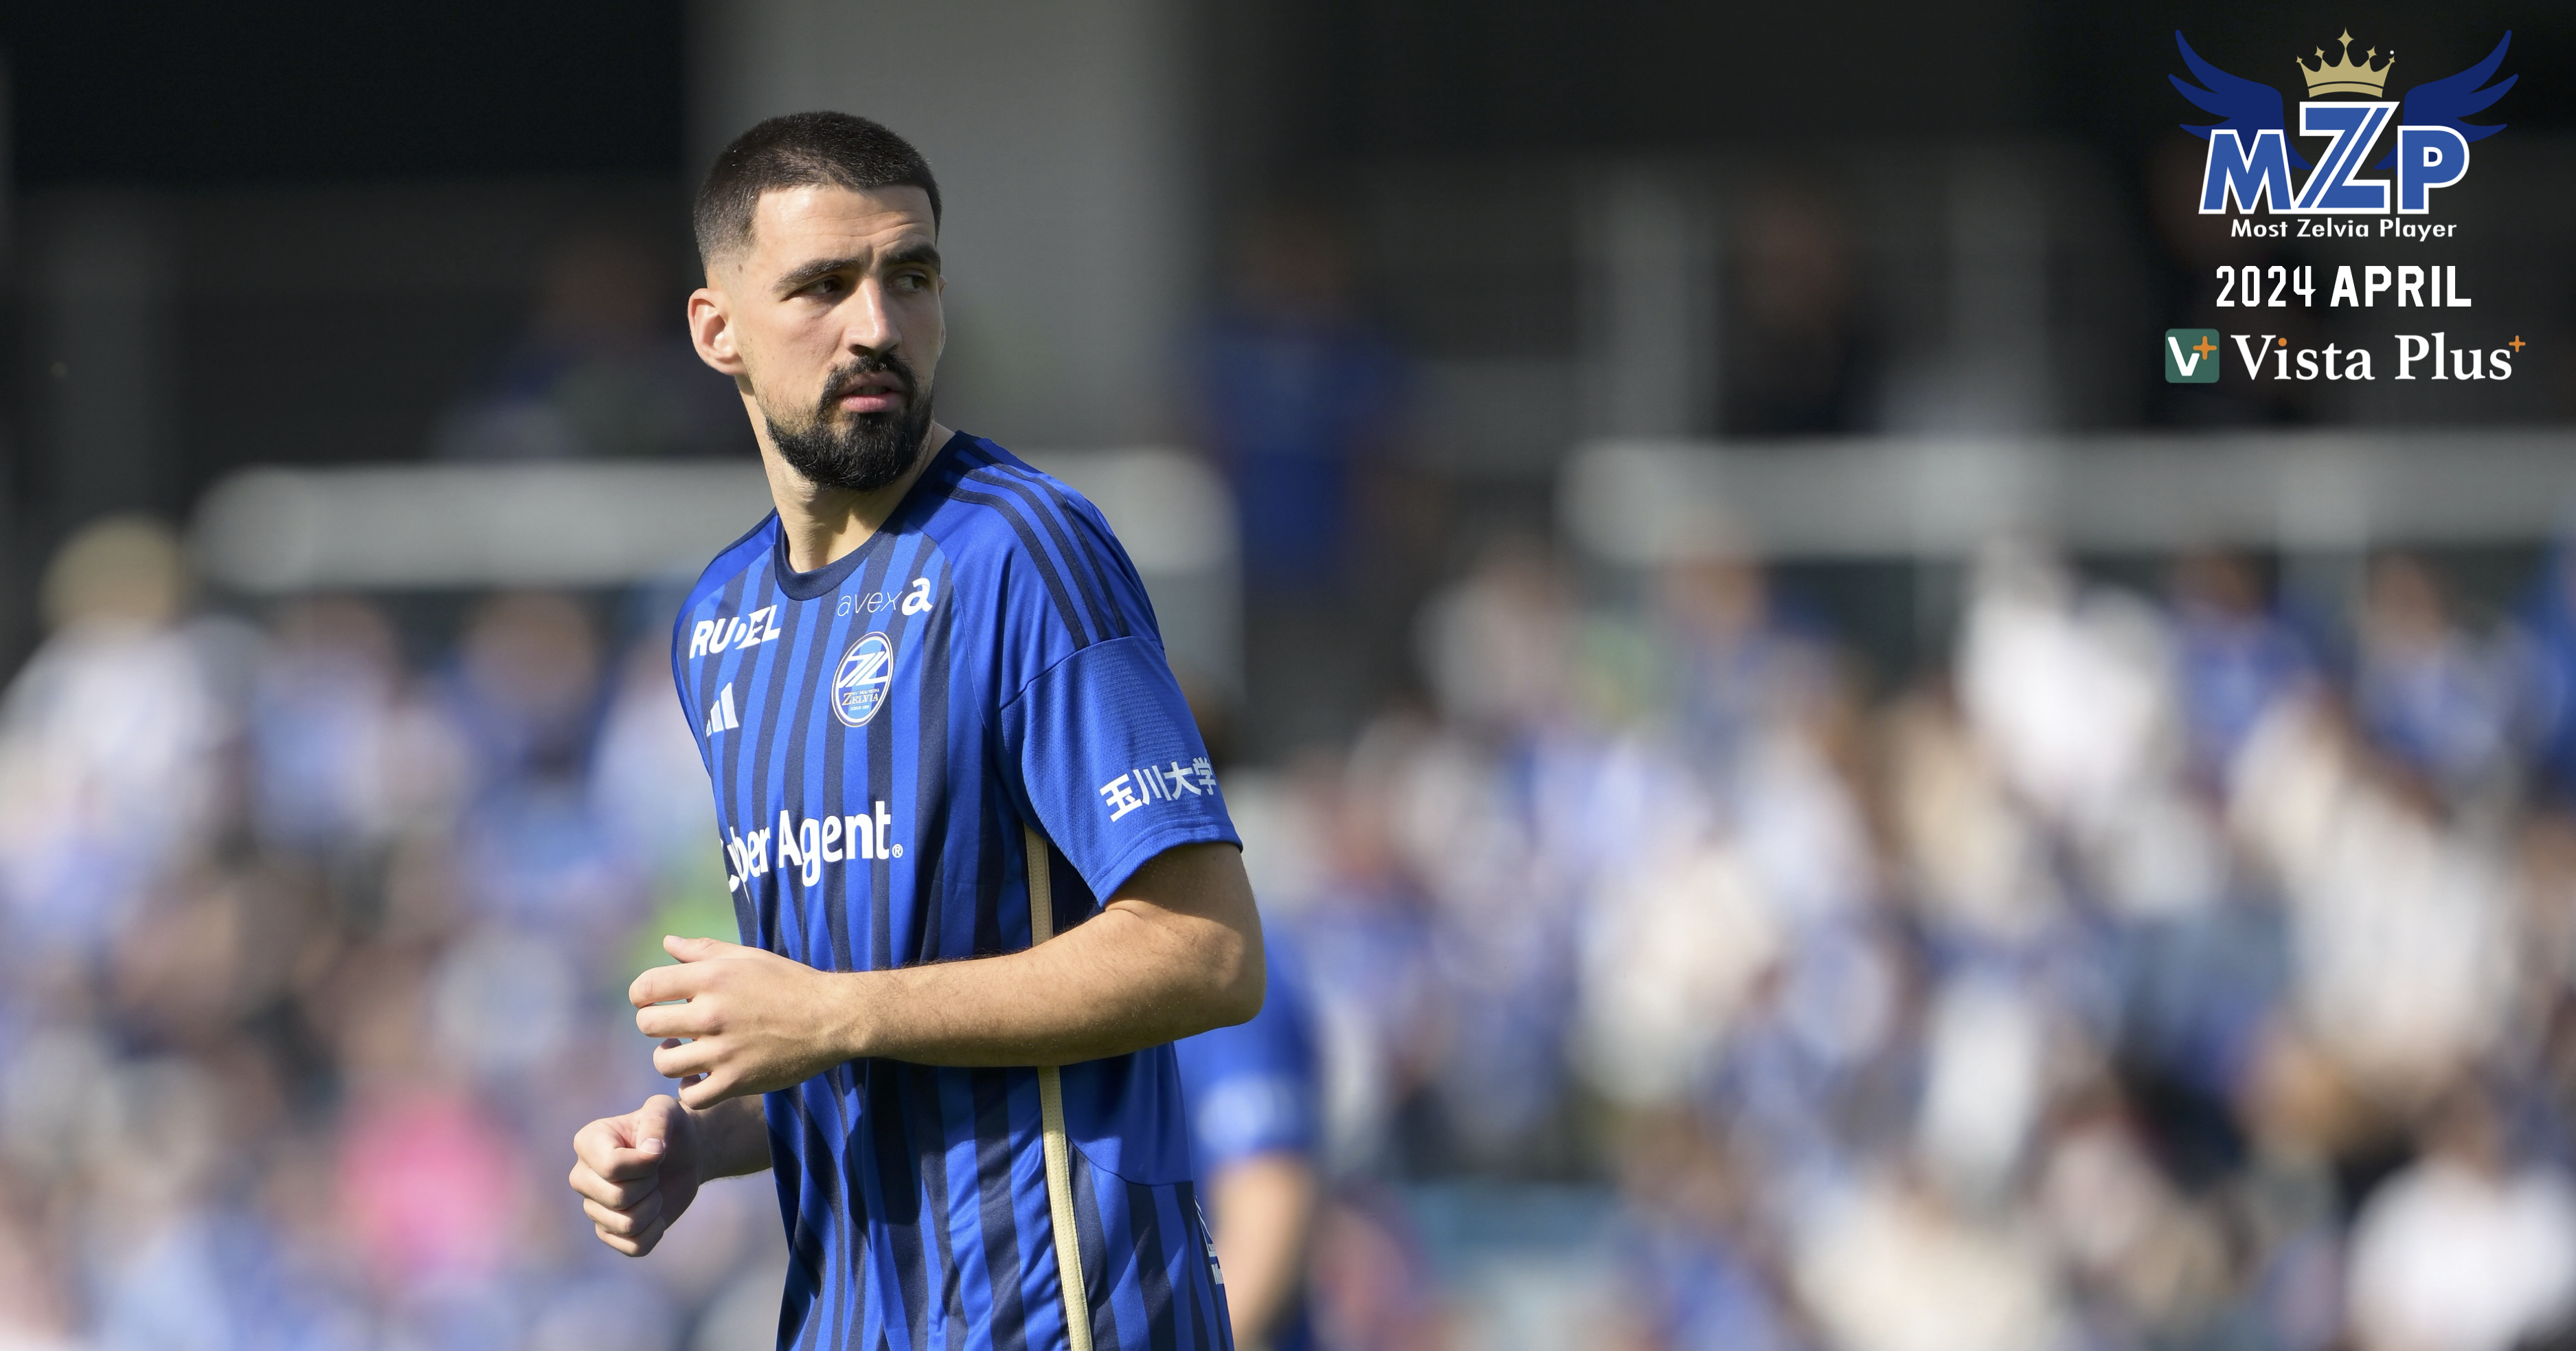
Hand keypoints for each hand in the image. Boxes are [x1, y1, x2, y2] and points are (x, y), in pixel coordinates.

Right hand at [567, 1094, 700, 1256]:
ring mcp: (592, 1207)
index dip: (645, 1164)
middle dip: (650, 1185)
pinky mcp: (608, 1232)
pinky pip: (634, 1247)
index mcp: (587, 1142)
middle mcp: (581, 1177)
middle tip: (655, 1172)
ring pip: (627, 1224)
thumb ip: (658, 1119)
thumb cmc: (672, 1129)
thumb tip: (650, 1151)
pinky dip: (655, 1231)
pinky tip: (656, 1213)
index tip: (657, 1150)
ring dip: (654, 1207)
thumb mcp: (668, 1110)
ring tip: (654, 1189)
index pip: (612, 1167)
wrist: (685, 1156)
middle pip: (618, 1198)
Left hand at [632, 935, 858, 1107]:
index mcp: (712, 977)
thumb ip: (703, 950)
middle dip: (653, 1025)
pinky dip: (690, 1090)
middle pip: (648, 1026)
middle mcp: (712, 1013)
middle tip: (673, 1027)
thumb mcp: (748, 957)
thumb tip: (666, 943)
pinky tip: (701, 1078)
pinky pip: (692, 1096)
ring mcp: (724, 1051)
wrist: (832, 1017)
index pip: (646, 988)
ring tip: (686, 1053)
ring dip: (670, 1059)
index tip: (655, 1001)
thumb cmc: (789, 983)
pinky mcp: (737, 1081)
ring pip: (665, 1064)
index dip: (642, 995)